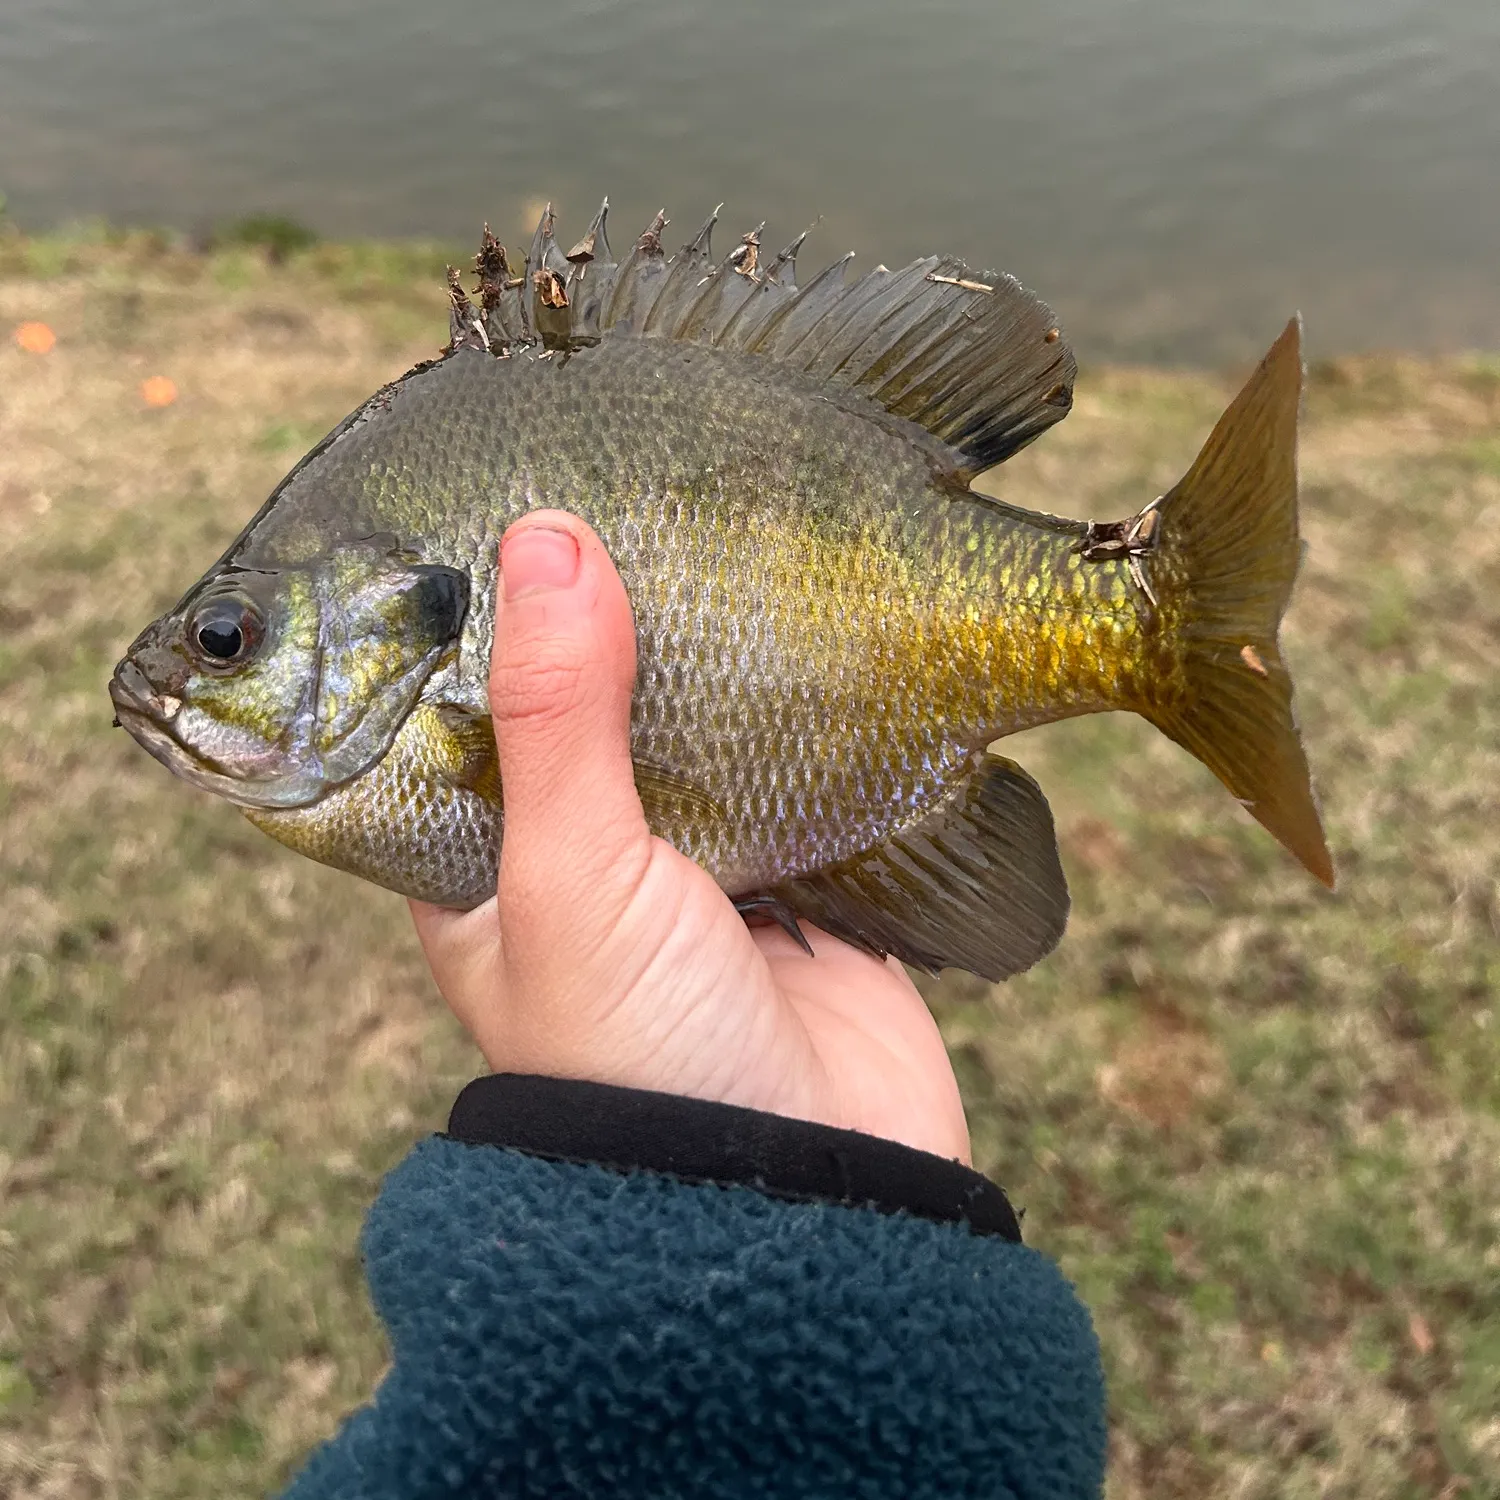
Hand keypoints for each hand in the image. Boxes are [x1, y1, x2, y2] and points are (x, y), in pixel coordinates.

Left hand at [410, 512, 969, 1162]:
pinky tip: (813, 641)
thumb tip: (548, 540)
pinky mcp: (800, 888)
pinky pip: (798, 781)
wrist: (802, 1199)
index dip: (469, 634)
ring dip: (713, 675)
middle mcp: (586, 870)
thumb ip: (558, 718)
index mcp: (487, 873)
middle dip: (612, 638)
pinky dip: (805, 725)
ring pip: (698, 744)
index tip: (496, 523)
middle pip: (589, 721)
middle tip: (634, 510)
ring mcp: (698, 879)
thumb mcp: (569, 878)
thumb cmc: (636, 1057)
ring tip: (726, 548)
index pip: (458, 724)